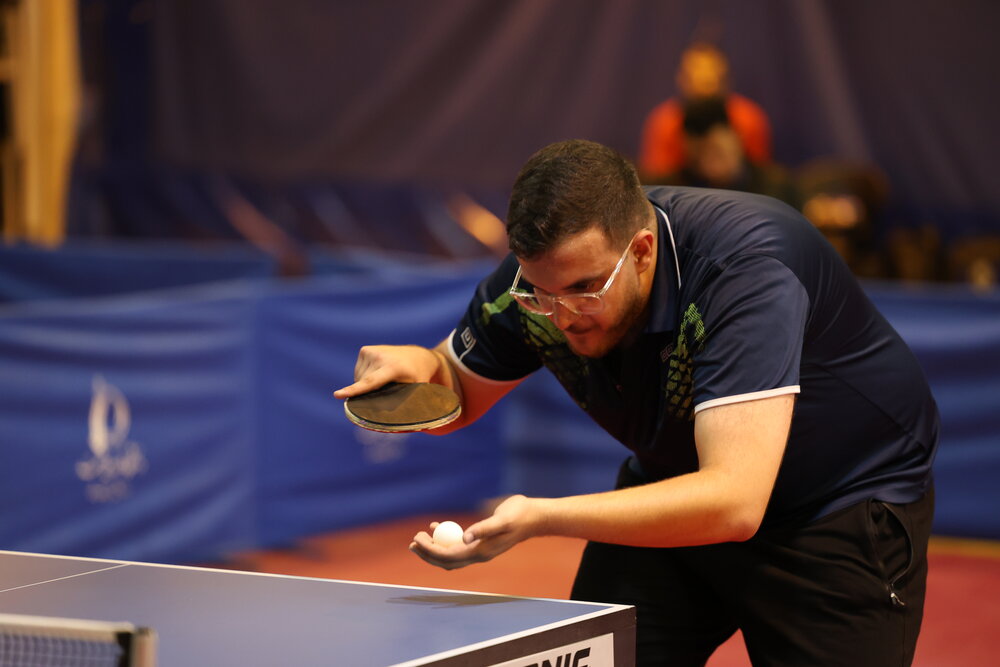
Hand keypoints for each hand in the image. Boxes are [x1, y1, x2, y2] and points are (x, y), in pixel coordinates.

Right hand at [333, 345, 438, 398]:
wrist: (419, 357)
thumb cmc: (418, 379)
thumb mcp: (416, 392)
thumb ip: (404, 404)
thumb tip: (393, 424)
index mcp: (393, 368)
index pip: (370, 382)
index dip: (353, 390)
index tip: (337, 395)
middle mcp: (381, 357)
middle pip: (363, 384)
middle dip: (369, 392)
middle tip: (387, 388)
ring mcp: (371, 351)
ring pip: (358, 378)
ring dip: (366, 384)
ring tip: (385, 379)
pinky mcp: (365, 350)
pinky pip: (358, 371)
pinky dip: (364, 376)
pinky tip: (378, 372)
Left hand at [408, 495, 542, 569]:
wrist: (534, 517)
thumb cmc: (519, 516)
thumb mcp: (502, 520)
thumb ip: (483, 529)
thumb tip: (464, 538)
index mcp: (481, 552)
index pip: (448, 556)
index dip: (429, 550)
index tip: (417, 538)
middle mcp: (478, 555)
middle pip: (445, 561)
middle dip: (427, 553)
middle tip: (412, 541)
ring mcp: (479, 550)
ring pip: (449, 555)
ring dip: (433, 548)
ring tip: (419, 536)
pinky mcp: (479, 543)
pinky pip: (457, 546)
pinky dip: (444, 539)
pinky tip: (436, 526)